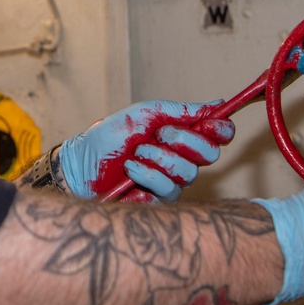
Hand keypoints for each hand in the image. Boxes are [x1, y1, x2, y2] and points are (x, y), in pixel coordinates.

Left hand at [58, 100, 234, 202]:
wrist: (82, 163)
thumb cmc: (109, 136)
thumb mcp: (146, 114)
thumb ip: (181, 111)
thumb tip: (218, 103)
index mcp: (181, 135)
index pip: (218, 135)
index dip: (221, 129)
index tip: (211, 124)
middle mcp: (182, 159)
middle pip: (210, 154)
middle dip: (184, 140)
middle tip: (159, 134)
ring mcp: (173, 181)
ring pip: (189, 171)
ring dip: (159, 157)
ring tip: (135, 153)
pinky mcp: (160, 201)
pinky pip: (169, 188)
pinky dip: (148, 173)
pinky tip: (130, 169)